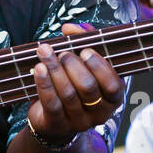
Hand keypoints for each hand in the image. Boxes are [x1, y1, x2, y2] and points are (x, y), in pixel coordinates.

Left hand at [27, 22, 124, 142]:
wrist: (55, 119)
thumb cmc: (74, 83)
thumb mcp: (84, 63)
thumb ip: (83, 41)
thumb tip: (69, 28)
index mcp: (113, 98)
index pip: (114, 85)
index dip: (100, 67)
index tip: (85, 50)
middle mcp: (100, 113)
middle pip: (88, 87)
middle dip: (73, 66)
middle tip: (63, 53)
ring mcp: (79, 121)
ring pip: (68, 93)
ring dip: (55, 69)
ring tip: (44, 51)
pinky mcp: (58, 124)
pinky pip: (52, 103)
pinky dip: (44, 83)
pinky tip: (38, 68)